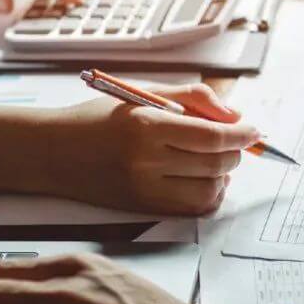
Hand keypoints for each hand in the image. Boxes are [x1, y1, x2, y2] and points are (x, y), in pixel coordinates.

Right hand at [0, 83, 261, 215]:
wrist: (52, 152)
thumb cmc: (97, 119)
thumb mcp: (142, 94)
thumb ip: (192, 98)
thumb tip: (234, 114)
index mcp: (145, 125)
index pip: (213, 136)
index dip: (241, 134)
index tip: (252, 130)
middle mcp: (146, 160)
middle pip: (217, 164)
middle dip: (235, 152)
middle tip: (233, 142)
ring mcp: (145, 189)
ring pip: (210, 190)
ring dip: (223, 175)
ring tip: (212, 161)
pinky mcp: (144, 208)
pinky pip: (193, 209)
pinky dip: (207, 195)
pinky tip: (200, 179)